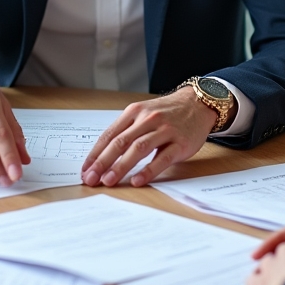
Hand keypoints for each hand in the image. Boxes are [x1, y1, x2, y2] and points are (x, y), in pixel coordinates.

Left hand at [81, 88, 218, 187]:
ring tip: (109, 181)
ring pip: (138, 149)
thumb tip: (103, 156)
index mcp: (134, 112)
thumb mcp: (144, 114)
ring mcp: (165, 130)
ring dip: (121, 166)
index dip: (95, 153)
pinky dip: (148, 170)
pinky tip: (137, 180)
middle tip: (91, 179)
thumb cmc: (167, 113)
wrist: (198, 104)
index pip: (109, 134)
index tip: (85, 170)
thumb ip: (127, 130)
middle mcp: (147, 119)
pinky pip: (162, 158)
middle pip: (120, 142)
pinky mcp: (180, 143)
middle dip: (102, 162)